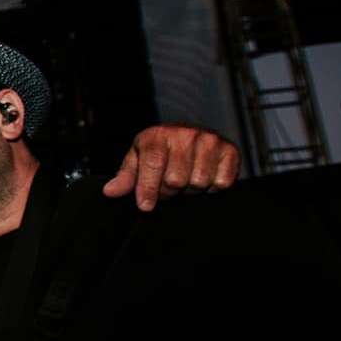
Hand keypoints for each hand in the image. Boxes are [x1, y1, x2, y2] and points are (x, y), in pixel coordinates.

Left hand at [102, 124, 240, 210]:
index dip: (148, 188)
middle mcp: (185, 134)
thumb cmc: (161, 150)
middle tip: (168, 186)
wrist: (192, 134)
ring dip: (190, 189)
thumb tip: (110, 192)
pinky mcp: (230, 151)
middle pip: (175, 180)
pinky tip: (204, 177)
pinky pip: (221, 183)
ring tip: (186, 180)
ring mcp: (210, 141)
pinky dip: (212, 187)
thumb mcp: (138, 159)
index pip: (153, 165)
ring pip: (198, 183)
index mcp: (158, 135)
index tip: (145, 206)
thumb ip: (125, 177)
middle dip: (169, 190)